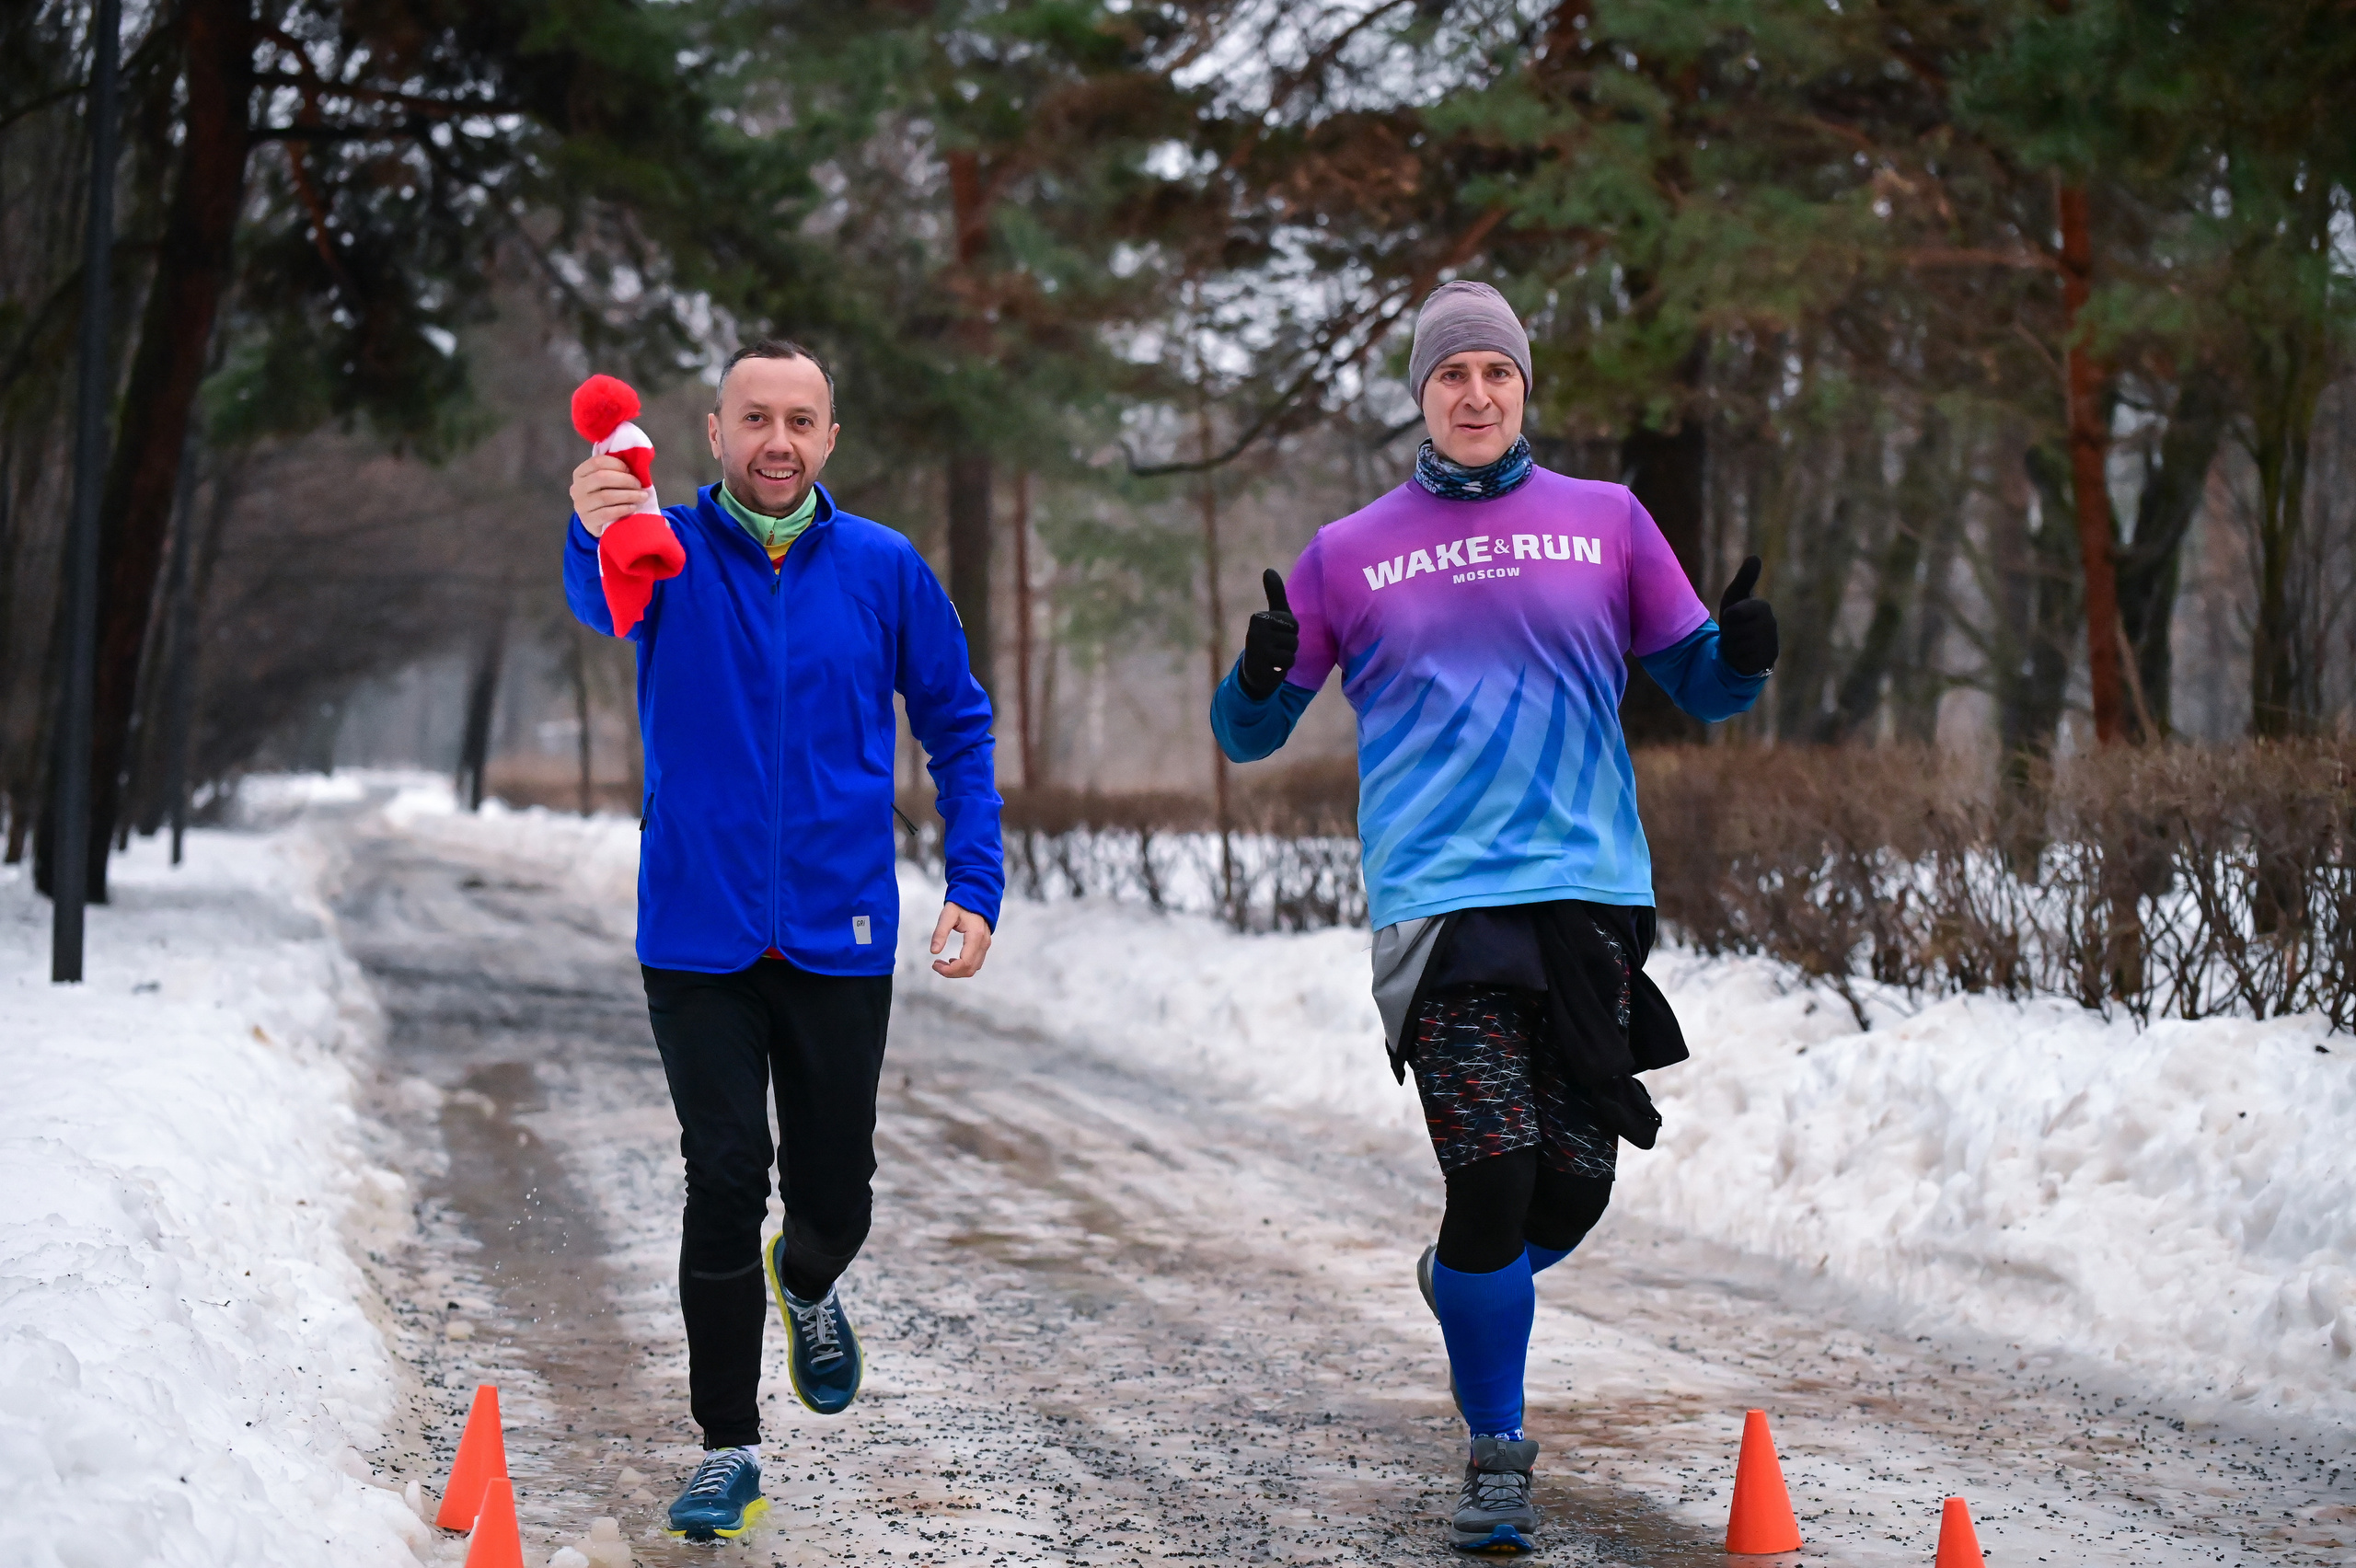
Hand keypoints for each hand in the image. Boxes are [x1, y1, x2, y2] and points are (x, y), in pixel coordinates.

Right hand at [570, 454, 647, 537]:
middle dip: (625, 480)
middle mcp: (577, 488)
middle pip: (602, 477)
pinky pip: (607, 513)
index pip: (598, 462)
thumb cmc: (607, 495)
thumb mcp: (608, 482)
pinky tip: (633, 508)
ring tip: (642, 497)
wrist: (599, 522)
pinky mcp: (588, 520)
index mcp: (581, 473)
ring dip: (628, 495)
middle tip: (639, 485)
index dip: (618, 464)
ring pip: (605, 496)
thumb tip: (637, 464)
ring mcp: (581, 505)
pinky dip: (623, 509)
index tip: (631, 471)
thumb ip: (616, 471)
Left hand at [929, 901, 992, 977]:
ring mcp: (985, 945)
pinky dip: (963, 966)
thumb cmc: (962, 904)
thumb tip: (934, 951)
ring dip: (957, 971)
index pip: (965, 963)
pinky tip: (952, 960)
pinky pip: (976, 963)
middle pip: (969, 969)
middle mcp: (983, 942)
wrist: (977, 895)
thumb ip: (940, 933)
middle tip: (936, 964)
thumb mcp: (947, 915)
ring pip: (973, 968)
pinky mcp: (984, 945)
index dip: (949, 969)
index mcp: (975, 935)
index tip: (935, 964)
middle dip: (951, 972)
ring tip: (942, 963)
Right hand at [1237, 569, 1299, 700]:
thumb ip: (1274, 593)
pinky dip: (1281, 671)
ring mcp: (1256, 654)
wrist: (1254, 671)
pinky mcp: (1260, 671)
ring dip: (1286, 659)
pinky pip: (1285, 669)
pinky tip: (1271, 669)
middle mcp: (1254, 634)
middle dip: (1289, 647)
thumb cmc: (1269, 638)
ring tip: (1273, 658)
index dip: (1291, 632)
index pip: (1293, 625)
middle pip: (1293, 641)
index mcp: (1258, 618)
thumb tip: (1268, 569)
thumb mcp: (1274, 616)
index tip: (1278, 633)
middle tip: (1275, 648)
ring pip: (1291, 656)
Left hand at [1716, 555, 1778, 676]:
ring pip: (1737, 646)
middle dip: (1728, 634)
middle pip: (1734, 631)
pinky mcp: (1768, 660)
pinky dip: (1738, 659)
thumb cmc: (1736, 620)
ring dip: (1732, 647)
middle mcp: (1771, 625)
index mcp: (1763, 607)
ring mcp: (1771, 643)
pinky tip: (1744, 656)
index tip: (1733, 617)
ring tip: (1739, 644)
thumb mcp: (1735, 597)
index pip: (1733, 613)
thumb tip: (1755, 557)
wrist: (1740, 647)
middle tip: (1735, 633)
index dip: (1728, 617)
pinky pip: (1742, 660)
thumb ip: (1744, 579)